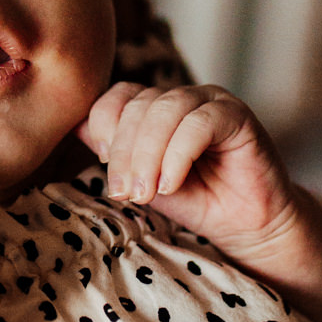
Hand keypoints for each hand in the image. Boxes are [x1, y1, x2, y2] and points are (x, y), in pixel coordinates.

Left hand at [78, 81, 298, 255]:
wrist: (246, 226)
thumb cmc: (196, 202)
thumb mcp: (144, 180)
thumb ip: (116, 155)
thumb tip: (75, 128)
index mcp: (157, 106)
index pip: (119, 95)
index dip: (105, 123)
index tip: (104, 162)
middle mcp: (183, 97)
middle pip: (140, 104)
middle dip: (126, 151)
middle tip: (125, 192)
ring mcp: (211, 102)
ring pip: (166, 109)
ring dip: (148, 154)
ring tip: (147, 192)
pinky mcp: (238, 116)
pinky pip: (199, 123)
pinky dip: (178, 154)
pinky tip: (172, 184)